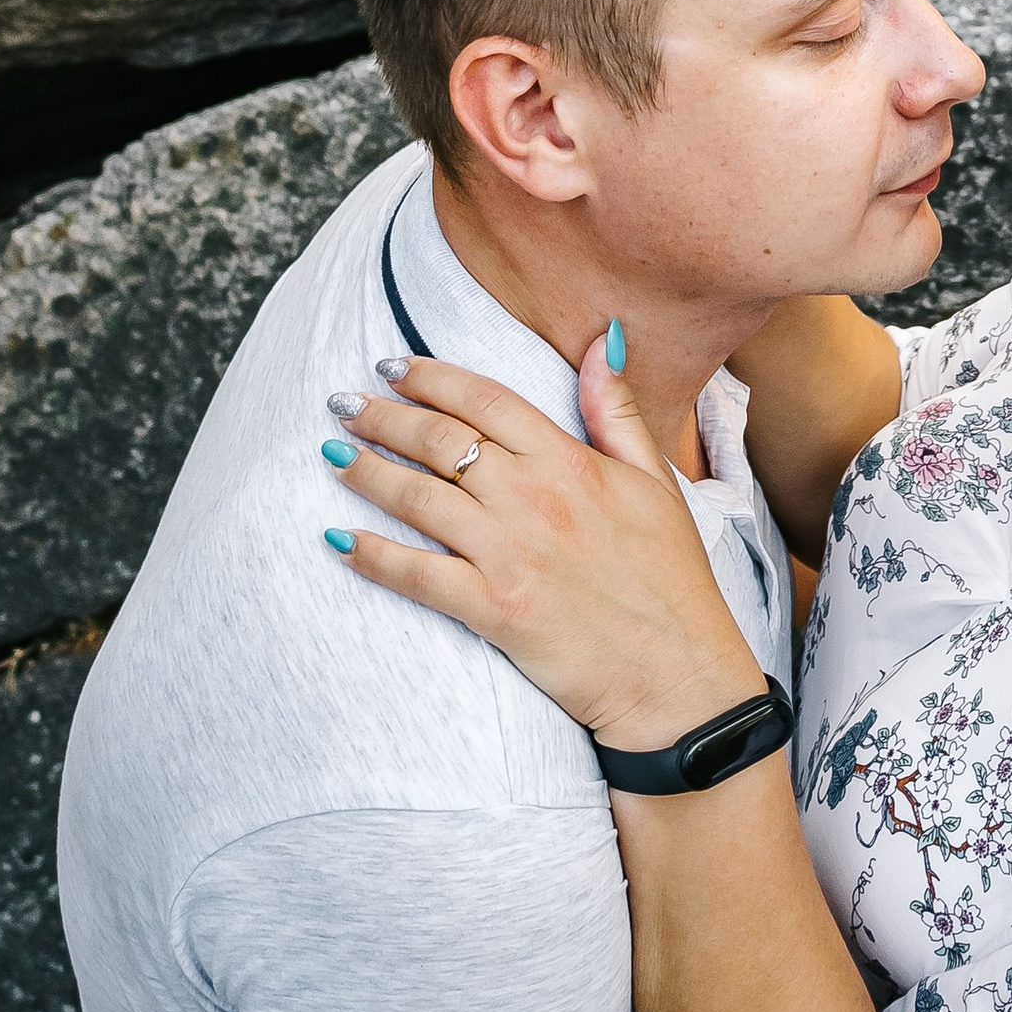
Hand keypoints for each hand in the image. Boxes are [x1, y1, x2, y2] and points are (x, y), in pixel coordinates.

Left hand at [324, 349, 764, 754]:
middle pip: (441, 440)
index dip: (432, 378)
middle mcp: (535, 498)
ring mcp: (510, 554)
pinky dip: (371, 555)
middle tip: (343, 404)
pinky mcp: (494, 609)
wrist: (677, 672)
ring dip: (366, 472)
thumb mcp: (655, 480)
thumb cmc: (671, 578)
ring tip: (333, 454)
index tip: (393, 368)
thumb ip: (616, 409)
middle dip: (383, 416)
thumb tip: (604, 338)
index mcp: (572, 462)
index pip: (486, 400)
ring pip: (418, 498)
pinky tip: (338, 539)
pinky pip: (416, 574)